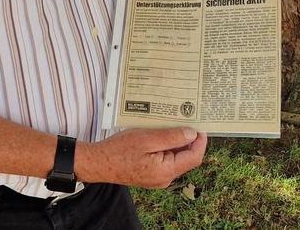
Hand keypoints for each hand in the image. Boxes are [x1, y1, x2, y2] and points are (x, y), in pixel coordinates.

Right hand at [76, 127, 207, 188]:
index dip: (200, 142)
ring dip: (176, 143)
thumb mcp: (147, 138)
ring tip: (170, 126)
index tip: (200, 126)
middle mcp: (165, 178)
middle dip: (188, 140)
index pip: (194, 157)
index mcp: (166, 171)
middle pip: (186, 158)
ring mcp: (158, 178)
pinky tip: (159, 136)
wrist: (98, 163)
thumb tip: (192, 134)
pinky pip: (165, 161)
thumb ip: (172, 137)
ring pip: (175, 159)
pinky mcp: (151, 175)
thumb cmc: (119, 150)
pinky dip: (166, 148)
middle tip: (186, 121)